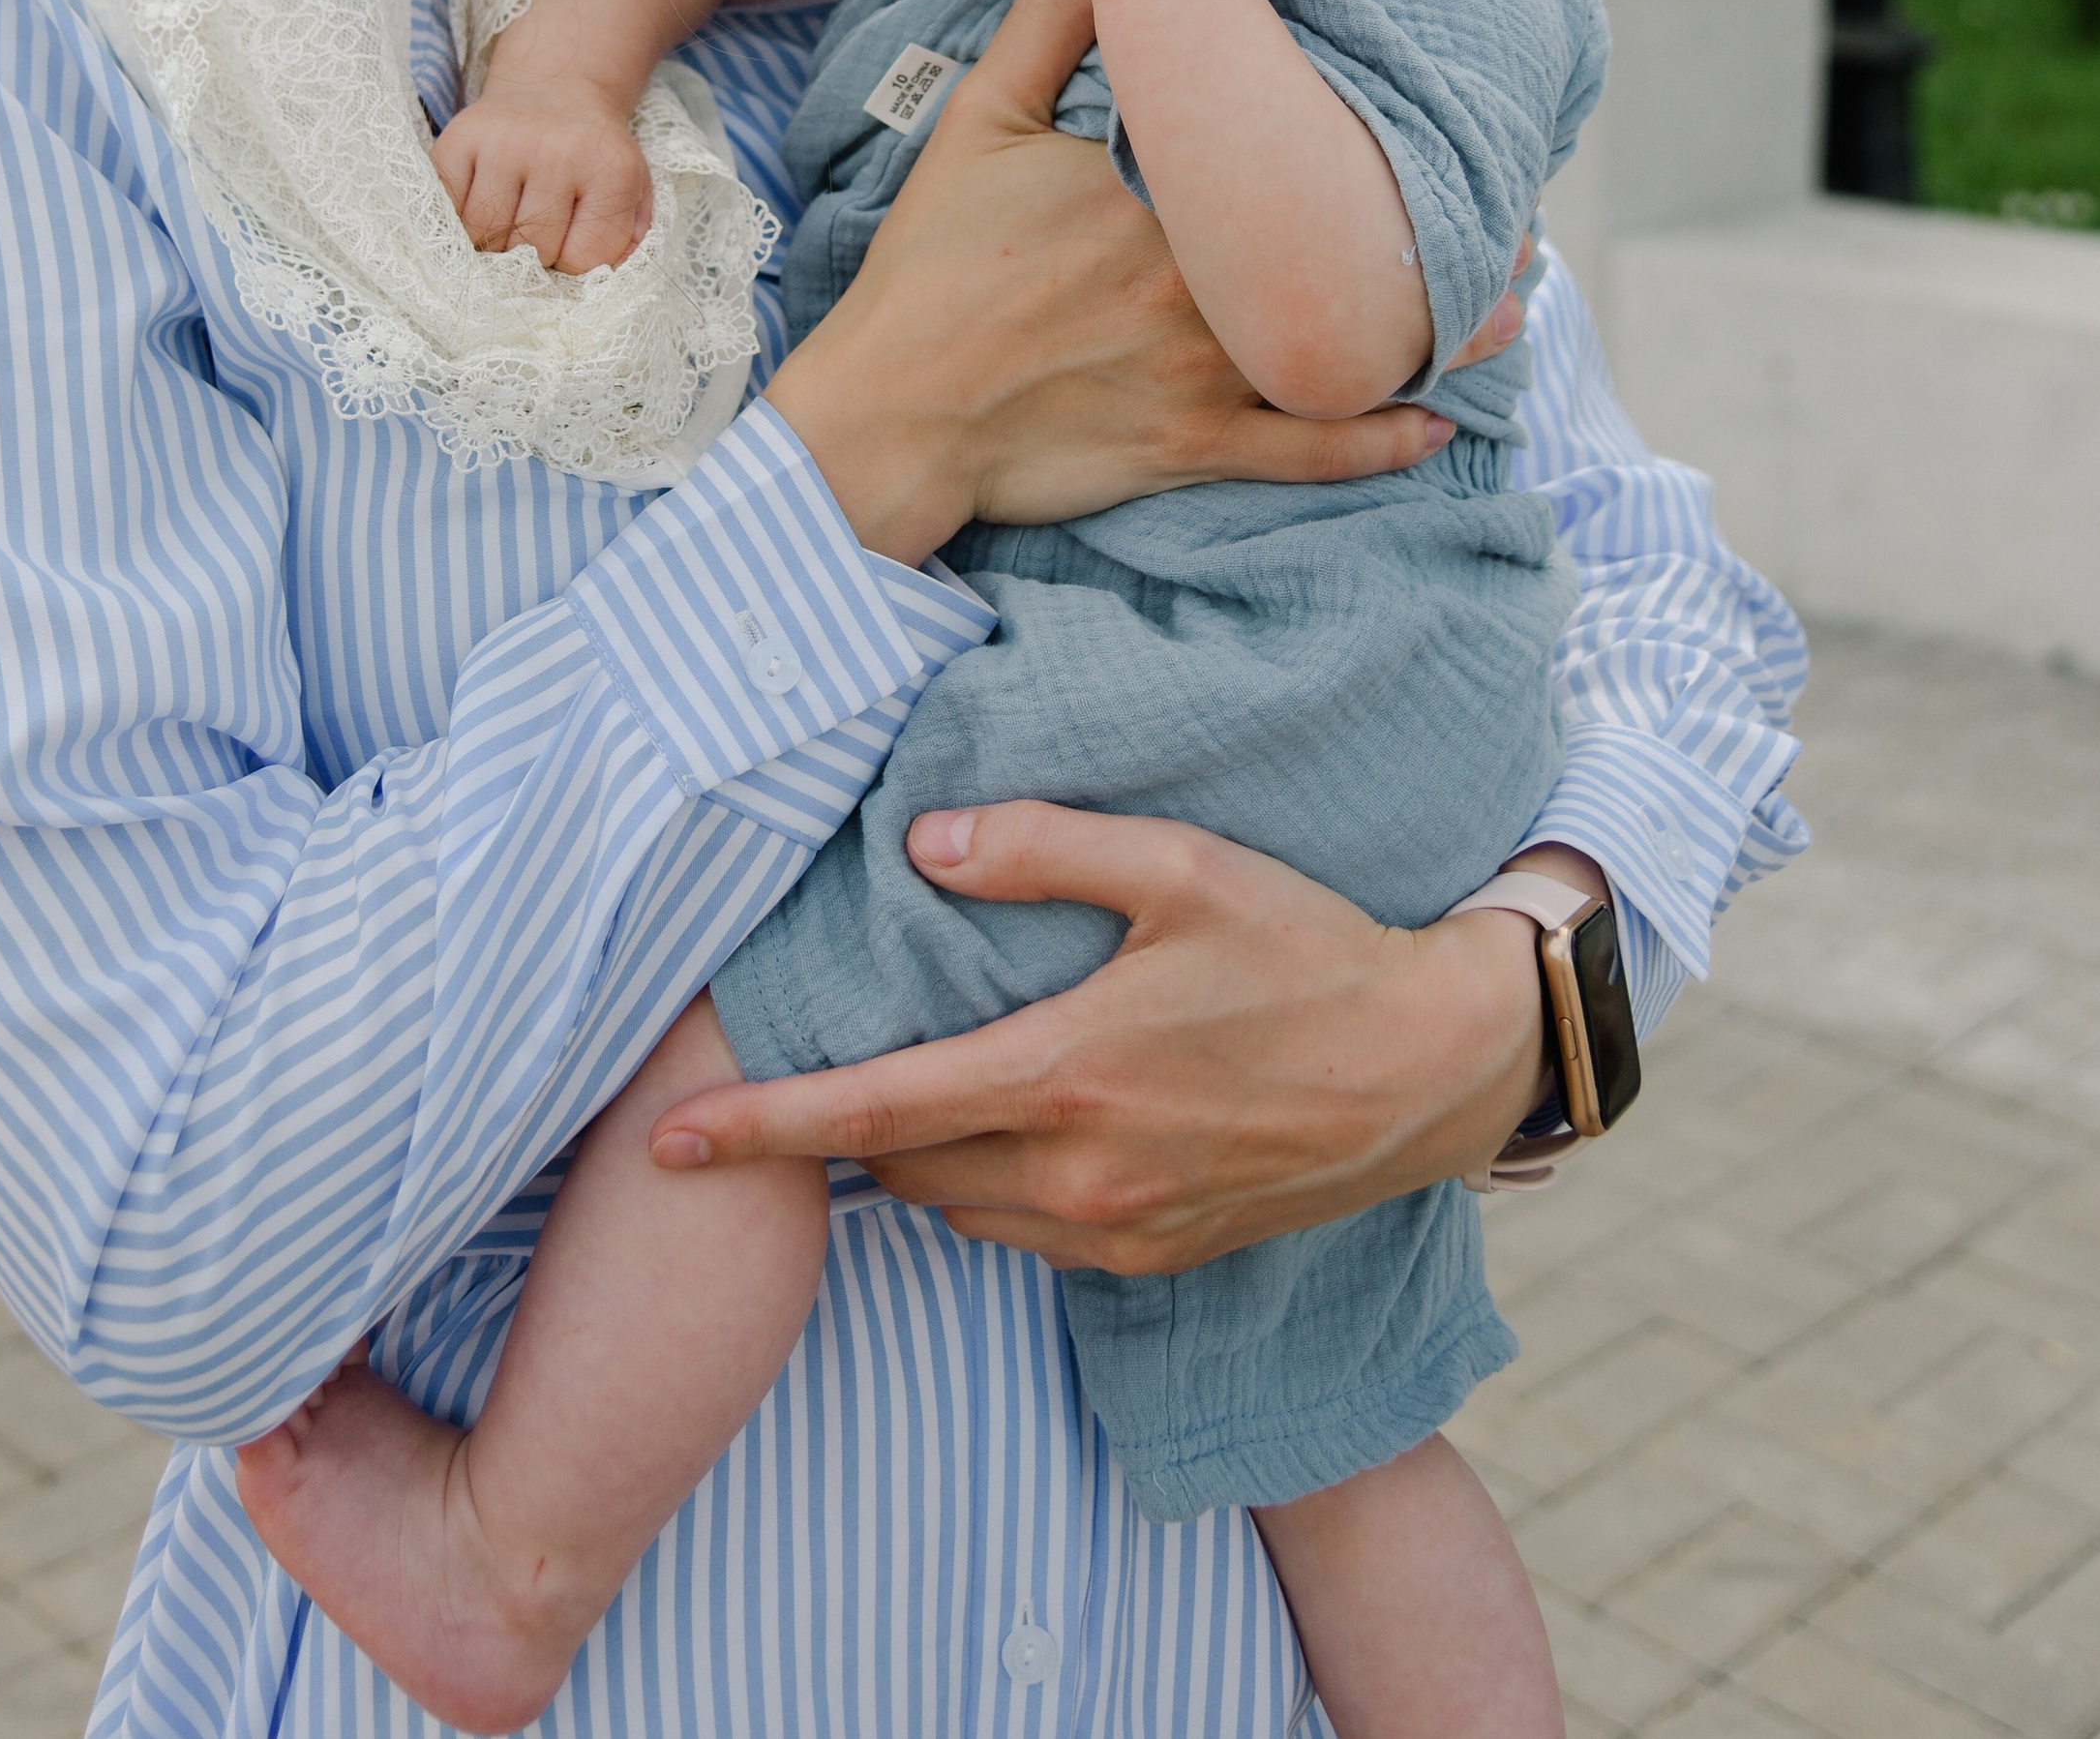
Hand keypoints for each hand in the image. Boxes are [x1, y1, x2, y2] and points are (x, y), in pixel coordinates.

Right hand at [429, 88, 651, 271]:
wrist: (555, 86)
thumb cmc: (591, 154)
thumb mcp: (631, 189)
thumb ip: (625, 239)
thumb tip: (598, 280)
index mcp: (610, 170)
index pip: (583, 258)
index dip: (572, 261)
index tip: (570, 239)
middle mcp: (557, 152)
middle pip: (531, 249)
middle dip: (532, 253)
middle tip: (536, 229)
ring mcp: (504, 143)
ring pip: (483, 234)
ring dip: (492, 239)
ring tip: (508, 216)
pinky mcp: (460, 138)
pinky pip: (446, 207)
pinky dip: (457, 217)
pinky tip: (478, 201)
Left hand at [650, 800, 1551, 1263]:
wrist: (1430, 1069)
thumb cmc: (1306, 949)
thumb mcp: (1180, 866)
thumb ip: (1042, 848)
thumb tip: (921, 844)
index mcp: (1061, 1073)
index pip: (870, 1113)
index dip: (760, 1129)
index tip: (669, 1143)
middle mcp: (1075, 1171)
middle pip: (899, 1166)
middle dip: (834, 1132)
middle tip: (780, 1084)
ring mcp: (1115, 1227)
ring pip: (958, 1206)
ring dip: (916, 1157)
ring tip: (903, 1089)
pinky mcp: (1152, 1255)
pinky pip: (1028, 1234)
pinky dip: (992, 1186)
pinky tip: (1012, 1123)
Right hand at [765, 0, 1505, 570]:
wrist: (894, 409)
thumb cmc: (931, 263)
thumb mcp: (975, 121)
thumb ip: (1044, 27)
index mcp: (1157, 188)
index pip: (1278, 148)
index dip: (1358, 132)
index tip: (1423, 112)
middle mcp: (1198, 277)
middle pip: (1338, 243)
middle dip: (1432, 228)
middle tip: (1512, 217)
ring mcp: (1204, 368)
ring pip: (1347, 348)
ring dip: (1440, 336)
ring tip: (1511, 308)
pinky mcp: (1194, 444)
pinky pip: (1307, 450)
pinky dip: (1378, 442)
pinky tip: (1434, 426)